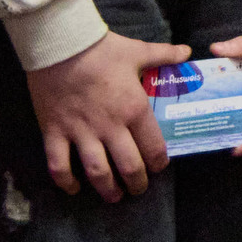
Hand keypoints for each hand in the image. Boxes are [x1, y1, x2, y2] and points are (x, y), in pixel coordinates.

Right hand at [23, 32, 189, 201]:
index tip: (159, 167)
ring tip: (113, 197)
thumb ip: (164, 55)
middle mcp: (110, 127)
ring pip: (97, 171)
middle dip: (137, 183)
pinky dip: (65, 181)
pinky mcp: (54, 132)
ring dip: (107, 189)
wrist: (60, 44)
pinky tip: (73, 188)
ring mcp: (80, 132)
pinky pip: (58, 164)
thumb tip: (187, 51)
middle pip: (129, 166)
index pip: (154, 147)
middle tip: (138, 189)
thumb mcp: (138, 51)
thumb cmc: (102, 49)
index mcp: (134, 109)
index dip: (159, 163)